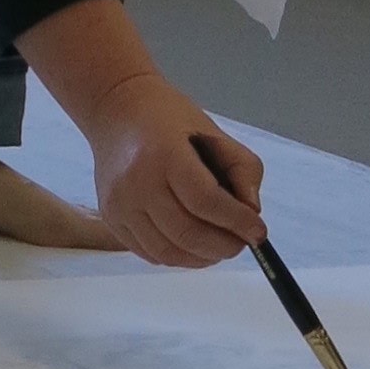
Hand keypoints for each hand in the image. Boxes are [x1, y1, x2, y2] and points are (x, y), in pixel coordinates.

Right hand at [87, 73, 264, 268]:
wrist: (116, 110)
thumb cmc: (169, 118)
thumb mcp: (214, 131)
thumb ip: (242, 169)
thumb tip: (251, 212)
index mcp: (165, 154)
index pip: (205, 200)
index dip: (236, 222)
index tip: (258, 233)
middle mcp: (137, 183)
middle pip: (186, 232)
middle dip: (223, 246)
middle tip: (242, 244)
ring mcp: (120, 205)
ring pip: (168, 252)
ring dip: (202, 258)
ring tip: (221, 248)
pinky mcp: (111, 219)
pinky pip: (150, 253)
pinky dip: (178, 257)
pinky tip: (194, 247)